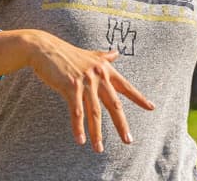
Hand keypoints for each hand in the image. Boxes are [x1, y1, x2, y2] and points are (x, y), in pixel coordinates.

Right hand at [25, 31, 153, 152]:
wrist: (45, 48)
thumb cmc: (66, 53)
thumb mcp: (89, 54)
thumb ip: (104, 56)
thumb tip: (116, 52)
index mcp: (104, 69)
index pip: (125, 86)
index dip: (138, 98)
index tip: (151, 107)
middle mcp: (98, 75)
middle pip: (114, 104)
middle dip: (121, 124)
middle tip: (128, 140)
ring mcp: (85, 81)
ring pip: (94, 112)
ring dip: (96, 133)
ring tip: (98, 149)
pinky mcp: (70, 86)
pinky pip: (76, 112)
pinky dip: (78, 127)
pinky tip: (80, 140)